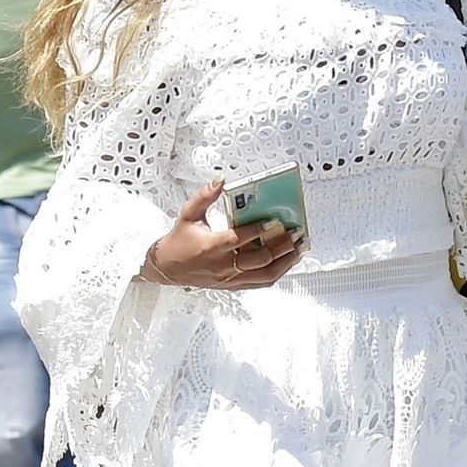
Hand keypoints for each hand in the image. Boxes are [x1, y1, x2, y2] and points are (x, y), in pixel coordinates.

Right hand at [142, 179, 302, 289]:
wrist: (168, 268)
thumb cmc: (179, 241)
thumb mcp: (188, 214)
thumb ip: (205, 196)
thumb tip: (221, 180)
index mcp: (211, 247)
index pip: (238, 239)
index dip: (258, 230)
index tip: (274, 221)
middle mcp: (222, 266)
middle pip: (258, 259)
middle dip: (280, 246)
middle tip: (295, 234)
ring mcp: (230, 278)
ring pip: (264, 275)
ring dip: (285, 262)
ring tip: (299, 249)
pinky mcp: (233, 285)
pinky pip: (261, 283)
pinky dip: (277, 272)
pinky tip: (288, 261)